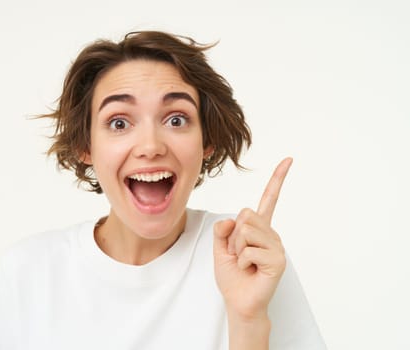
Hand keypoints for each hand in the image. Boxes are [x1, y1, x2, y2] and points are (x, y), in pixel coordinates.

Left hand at [213, 158, 292, 320]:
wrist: (238, 302)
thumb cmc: (232, 276)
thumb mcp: (220, 247)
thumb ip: (223, 229)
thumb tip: (233, 219)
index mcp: (259, 228)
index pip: (268, 199)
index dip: (277, 179)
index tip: (289, 159)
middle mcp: (271, 234)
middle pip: (246, 214)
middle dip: (233, 235)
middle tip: (238, 254)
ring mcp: (276, 246)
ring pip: (245, 231)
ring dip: (236, 249)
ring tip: (244, 263)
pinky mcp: (277, 260)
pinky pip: (249, 250)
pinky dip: (242, 261)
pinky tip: (250, 270)